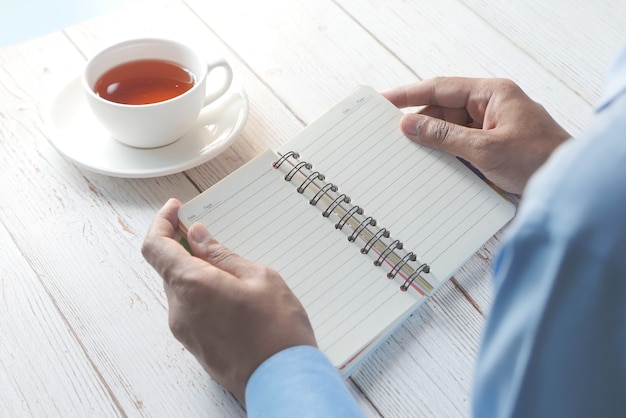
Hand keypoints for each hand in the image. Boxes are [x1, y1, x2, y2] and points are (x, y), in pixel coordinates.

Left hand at [142, 198, 316, 403]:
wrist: (283, 381)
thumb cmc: (278, 331)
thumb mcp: (259, 278)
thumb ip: (221, 255)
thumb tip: (196, 237)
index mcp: (192, 285)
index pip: (155, 246)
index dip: (161, 222)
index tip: (175, 210)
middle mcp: (180, 309)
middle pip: (168, 267)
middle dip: (184, 248)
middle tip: (208, 236)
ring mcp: (185, 331)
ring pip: (181, 289)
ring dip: (196, 272)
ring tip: (232, 271)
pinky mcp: (195, 346)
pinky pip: (190, 309)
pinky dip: (201, 293)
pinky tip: (231, 294)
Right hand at [382, 77, 570, 194]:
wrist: (568, 187)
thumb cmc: (539, 160)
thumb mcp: (484, 149)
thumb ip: (443, 135)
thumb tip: (410, 125)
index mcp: (492, 94)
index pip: (441, 88)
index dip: (409, 94)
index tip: (385, 101)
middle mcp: (490, 106)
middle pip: (443, 109)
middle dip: (419, 123)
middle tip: (391, 136)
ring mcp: (491, 127)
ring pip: (450, 129)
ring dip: (432, 141)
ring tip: (409, 154)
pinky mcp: (492, 147)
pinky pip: (460, 145)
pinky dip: (446, 154)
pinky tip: (431, 165)